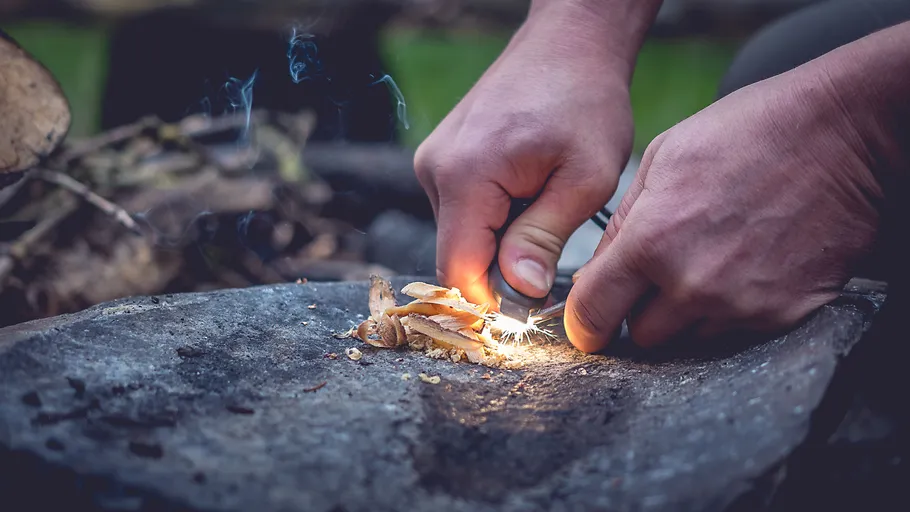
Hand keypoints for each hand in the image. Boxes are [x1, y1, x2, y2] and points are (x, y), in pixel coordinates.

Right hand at [413, 3, 641, 304]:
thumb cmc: (585, 102)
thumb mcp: (584, 179)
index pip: (458, 270)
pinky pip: (461, 212)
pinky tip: (528, 193)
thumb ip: (543, 238)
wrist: (568, 44)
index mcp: (465, 175)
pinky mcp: (442, 159)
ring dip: (499, 242)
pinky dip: (493, 219)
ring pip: (460, 236)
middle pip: (457, 256)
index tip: (533, 307)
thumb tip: (518, 291)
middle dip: (501, 270)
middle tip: (553, 251)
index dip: (493, 302)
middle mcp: (434, 169)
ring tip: (544, 208)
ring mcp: (433, 161)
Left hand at [566, 60, 884, 351]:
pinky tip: (744, 266)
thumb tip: (595, 273)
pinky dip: (730, 310)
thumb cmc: (748, 133)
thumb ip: (622, 223)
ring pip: (688, 338)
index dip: (584, 323)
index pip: (593, 314)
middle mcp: (692, 284)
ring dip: (687, 312)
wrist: (843, 135)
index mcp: (652, 241)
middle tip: (661, 273)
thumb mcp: (661, 159)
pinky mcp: (783, 315)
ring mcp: (741, 305)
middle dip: (641, 310)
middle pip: (642, 335)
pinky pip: (734, 333)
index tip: (589, 323)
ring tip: (711, 259)